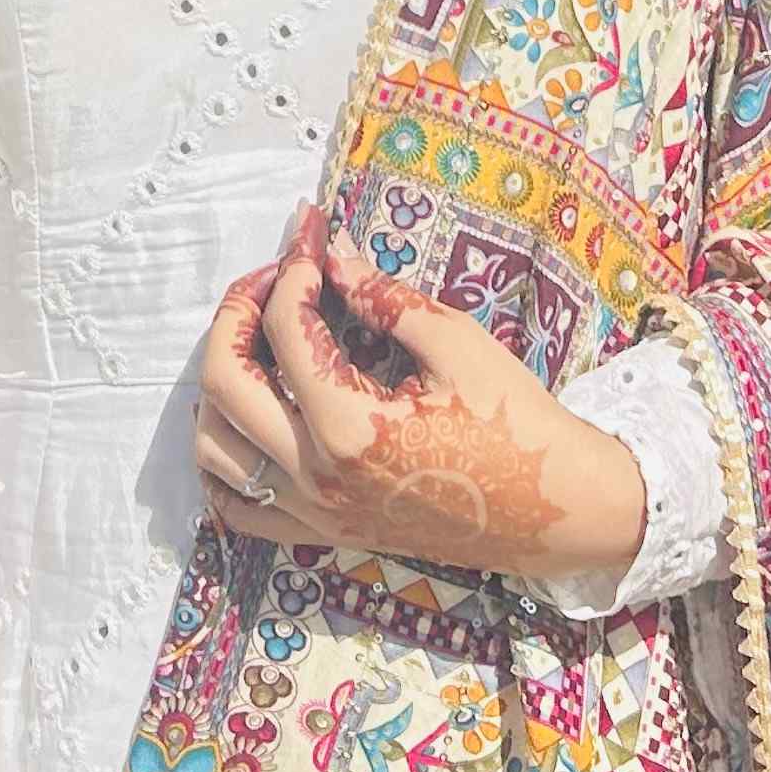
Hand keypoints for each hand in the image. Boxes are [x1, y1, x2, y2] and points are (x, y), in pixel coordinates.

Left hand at [190, 200, 647, 581]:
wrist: (556, 509)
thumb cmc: (514, 422)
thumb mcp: (454, 342)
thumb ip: (382, 296)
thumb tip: (331, 254)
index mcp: (348, 428)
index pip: (286, 329)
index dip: (294, 269)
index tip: (313, 238)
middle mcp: (316, 477)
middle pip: (223, 385)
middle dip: (237, 314)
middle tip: (273, 278)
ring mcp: (314, 514)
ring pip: (214, 451)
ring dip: (219, 386)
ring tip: (257, 343)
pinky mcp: (325, 534)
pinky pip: (240, 508)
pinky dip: (226, 460)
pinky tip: (250, 418)